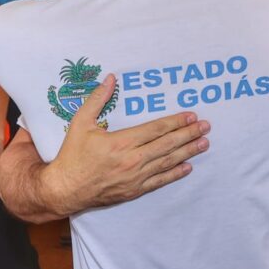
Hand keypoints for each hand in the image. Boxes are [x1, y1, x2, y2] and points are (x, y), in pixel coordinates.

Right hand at [41, 74, 210, 212]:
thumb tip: (111, 78)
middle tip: (206, 127)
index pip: (156, 129)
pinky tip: (187, 167)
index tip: (191, 116)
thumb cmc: (72, 155)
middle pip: (167, 144)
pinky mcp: (134, 190)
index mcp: (121, 142)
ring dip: (187, 152)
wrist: (63, 189)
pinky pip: (159, 181)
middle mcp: (132, 160)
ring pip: (167, 162)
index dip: (176, 122)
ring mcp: (134, 177)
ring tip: (203, 143)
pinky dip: (174, 173)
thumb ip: (97, 100)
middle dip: (188, 134)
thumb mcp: (80, 123)